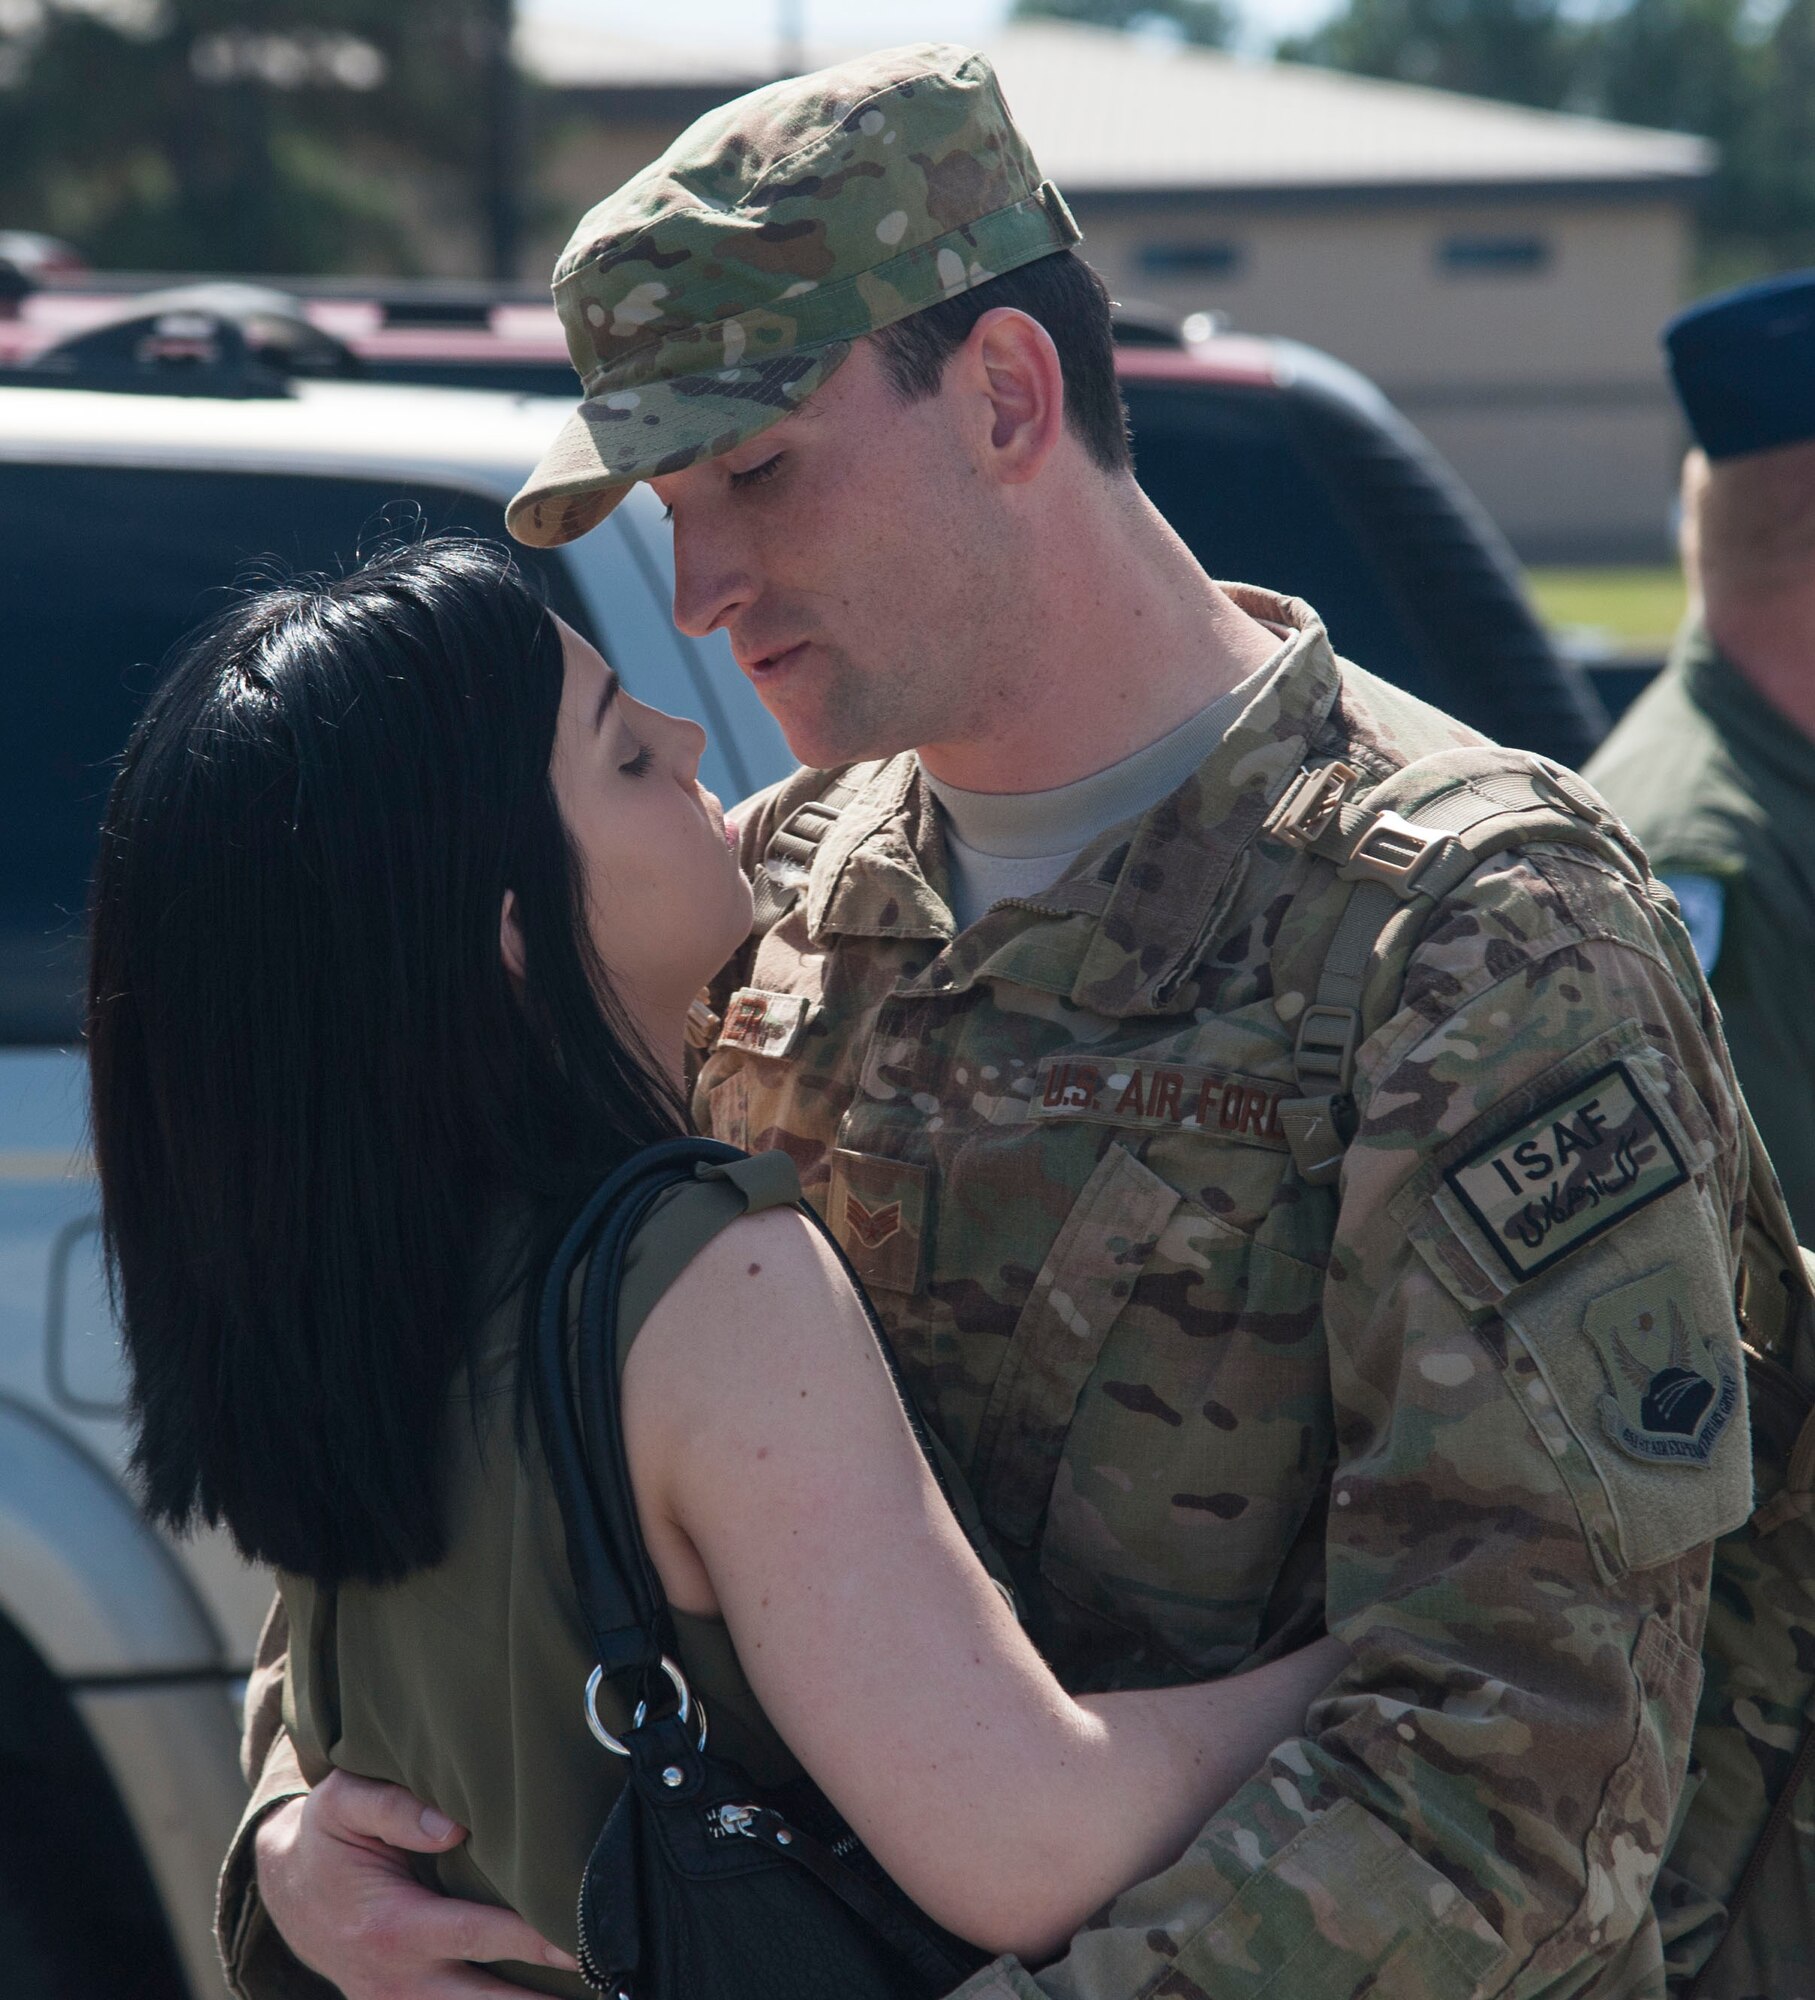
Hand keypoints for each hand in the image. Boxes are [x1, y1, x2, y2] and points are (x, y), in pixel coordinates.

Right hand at [254, 1769, 578, 1996]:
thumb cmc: (327, 1838)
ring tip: (595, 1995)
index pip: (479, 1938)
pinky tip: (544, 1997)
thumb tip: (456, 1825)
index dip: (534, 1942)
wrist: (286, 1891)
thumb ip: (395, 1807)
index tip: (581, 1943)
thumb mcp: (343, 1804)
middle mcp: (398, 1982)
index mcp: (392, 1928)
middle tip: (608, 1988)